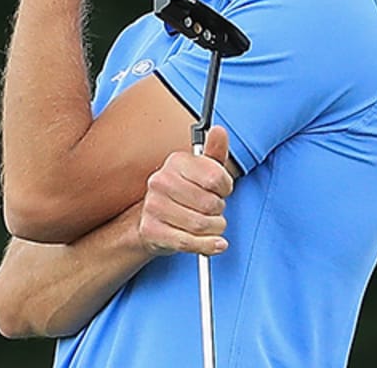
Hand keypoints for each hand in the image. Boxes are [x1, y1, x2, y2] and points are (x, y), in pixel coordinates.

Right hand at [137, 125, 233, 256]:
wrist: (154, 219)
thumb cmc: (186, 193)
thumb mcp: (202, 170)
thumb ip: (215, 151)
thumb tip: (219, 130)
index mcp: (175, 162)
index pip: (215, 178)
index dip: (225, 188)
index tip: (219, 191)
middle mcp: (160, 181)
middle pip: (209, 204)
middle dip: (218, 211)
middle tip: (212, 210)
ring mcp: (153, 206)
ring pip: (201, 225)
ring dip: (215, 230)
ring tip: (209, 224)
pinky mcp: (151, 230)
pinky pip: (188, 243)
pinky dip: (207, 246)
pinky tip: (214, 243)